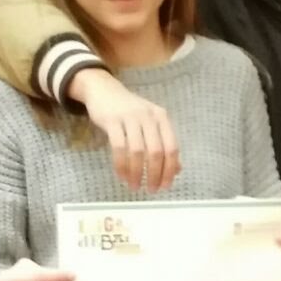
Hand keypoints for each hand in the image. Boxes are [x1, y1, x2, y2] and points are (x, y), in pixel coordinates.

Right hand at [72, 69, 180, 191]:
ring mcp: (130, 117)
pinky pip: (118, 147)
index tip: (166, 186)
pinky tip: (122, 176)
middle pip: (156, 151)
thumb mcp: (150, 123)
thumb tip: (177, 170)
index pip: (172, 148)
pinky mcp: (112, 120)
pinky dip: (121, 165)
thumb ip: (163, 144)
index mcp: (162, 118)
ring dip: (137, 173)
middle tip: (151, 190)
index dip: (170, 170)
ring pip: (137, 151)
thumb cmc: (130, 111)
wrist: (103, 90)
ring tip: (135, 186)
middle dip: (155, 174)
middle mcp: (148, 116)